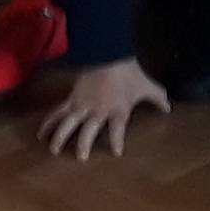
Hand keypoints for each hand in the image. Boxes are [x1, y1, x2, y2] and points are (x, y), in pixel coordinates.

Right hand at [43, 58, 168, 157]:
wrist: (108, 52)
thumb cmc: (128, 72)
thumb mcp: (146, 85)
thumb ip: (157, 99)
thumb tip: (169, 109)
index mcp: (117, 110)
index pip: (117, 129)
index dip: (116, 140)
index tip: (116, 153)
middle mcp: (98, 110)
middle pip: (88, 130)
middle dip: (84, 144)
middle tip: (81, 158)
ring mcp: (82, 105)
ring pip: (68, 123)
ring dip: (60, 137)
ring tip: (53, 150)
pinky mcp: (71, 99)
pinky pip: (58, 113)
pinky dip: (48, 123)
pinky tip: (40, 134)